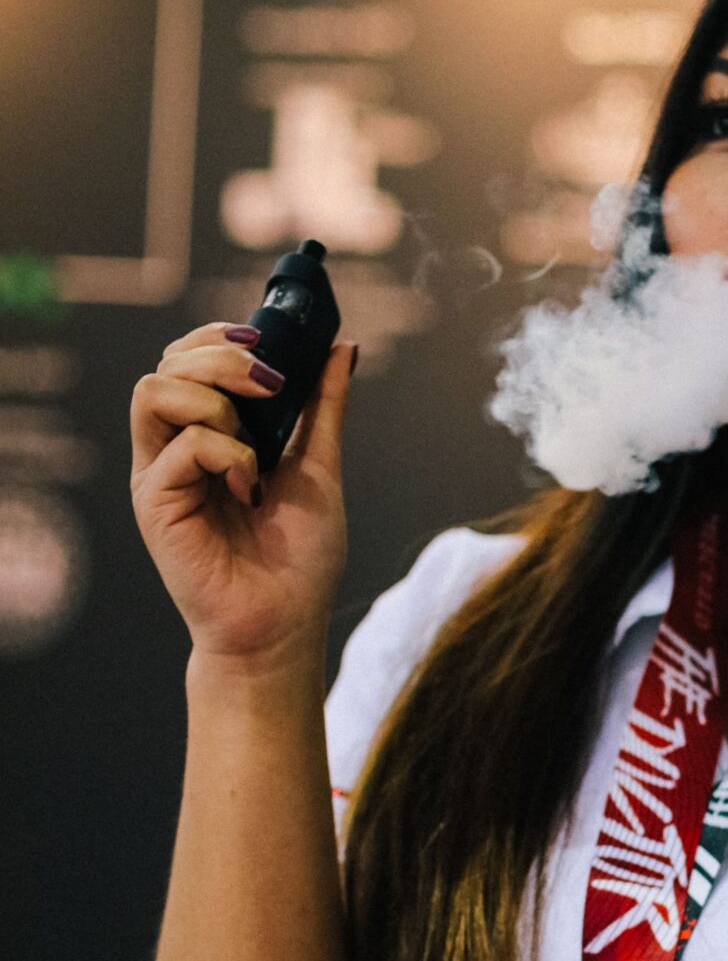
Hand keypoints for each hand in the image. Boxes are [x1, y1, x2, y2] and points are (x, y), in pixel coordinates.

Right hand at [130, 323, 357, 666]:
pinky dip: (226, 456)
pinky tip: (250, 491)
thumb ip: (323, 407)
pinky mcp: (153, 501)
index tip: (265, 335)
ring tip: (254, 446)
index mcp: (208, 433)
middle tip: (270, 380)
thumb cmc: (298, 558)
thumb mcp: (318, 467)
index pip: (189, 358)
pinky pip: (181, 444)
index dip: (219, 335)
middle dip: (222, 355)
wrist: (284, 624)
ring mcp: (160, 473)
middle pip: (169, 362)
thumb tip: (341, 346)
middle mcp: (175, 447)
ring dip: (216, 400)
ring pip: (156, 390)